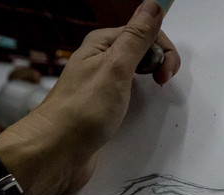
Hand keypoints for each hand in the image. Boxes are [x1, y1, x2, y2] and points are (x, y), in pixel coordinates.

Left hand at [0, 0, 179, 194]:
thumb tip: (154, 5)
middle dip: (160, 63)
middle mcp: (102, 59)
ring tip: (155, 95)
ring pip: (139, 71)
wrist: (58, 151)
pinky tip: (142, 107)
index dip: (162, 49)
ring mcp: (103, 83)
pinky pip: (131, 92)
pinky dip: (143, 97)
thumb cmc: (84, 110)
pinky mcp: (106, 105)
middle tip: (161, 84)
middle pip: (143, 50)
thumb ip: (137, 38)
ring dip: (152, 79)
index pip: (145, 32)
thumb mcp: (116, 68)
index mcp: (103, 44)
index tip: (165, 73)